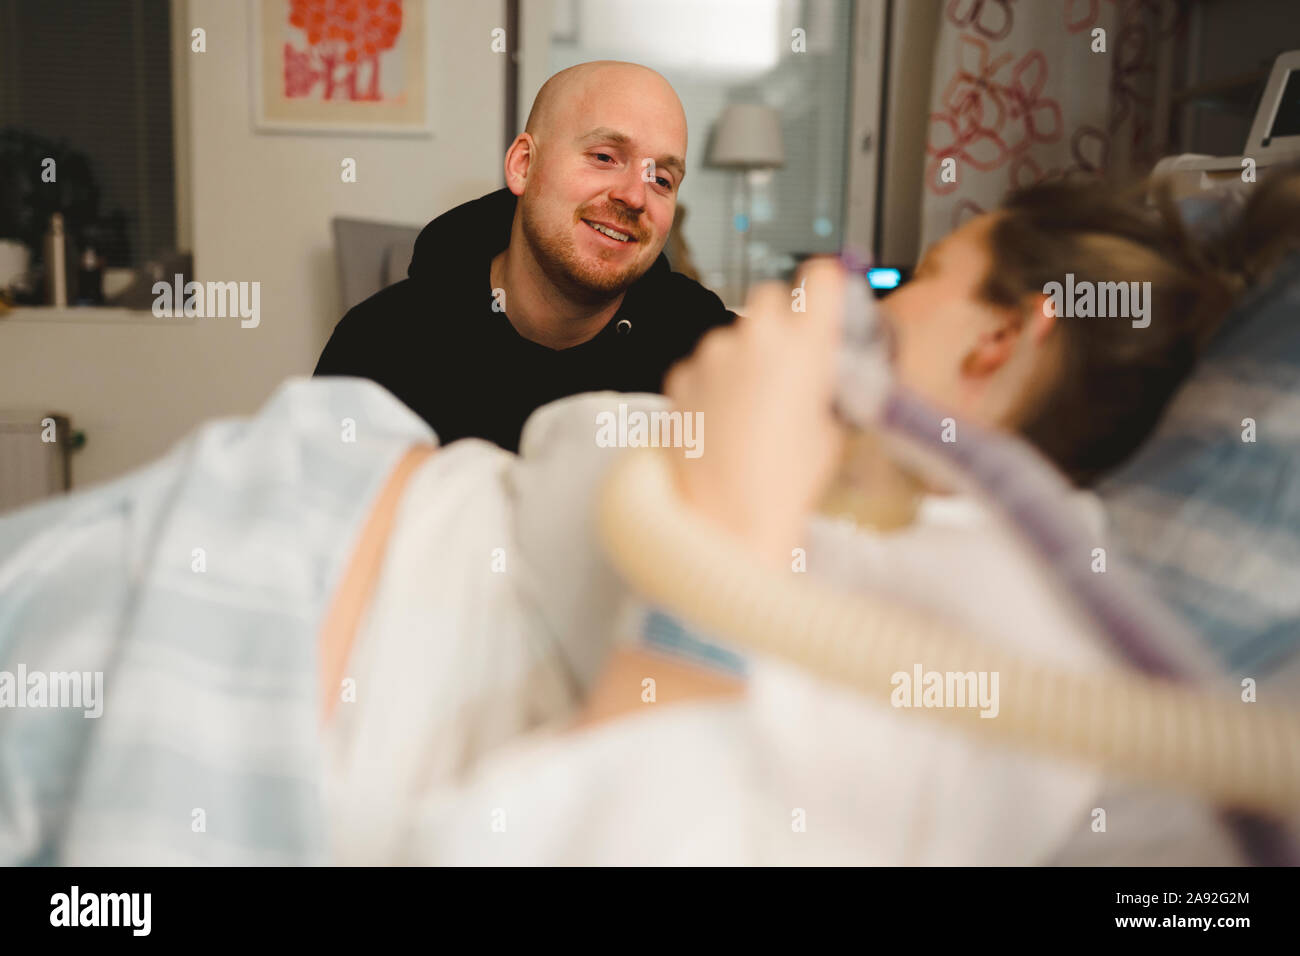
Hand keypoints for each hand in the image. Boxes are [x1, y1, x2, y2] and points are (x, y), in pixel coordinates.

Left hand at [663, 258, 847, 566]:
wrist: (726, 520)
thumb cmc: (784, 485)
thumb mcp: (830, 431)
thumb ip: (824, 385)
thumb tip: (818, 374)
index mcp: (805, 346)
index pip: (820, 278)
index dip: (823, 289)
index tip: (823, 298)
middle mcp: (757, 339)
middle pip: (770, 297)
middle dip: (780, 322)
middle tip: (786, 362)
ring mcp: (713, 355)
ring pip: (733, 335)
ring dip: (742, 358)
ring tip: (751, 410)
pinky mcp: (680, 376)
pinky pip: (703, 365)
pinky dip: (712, 384)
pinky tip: (723, 422)